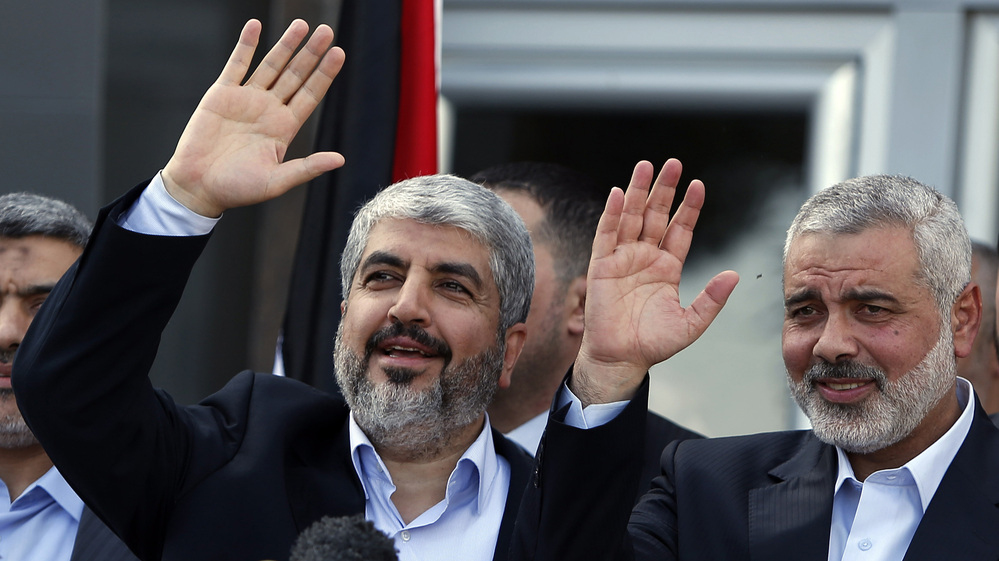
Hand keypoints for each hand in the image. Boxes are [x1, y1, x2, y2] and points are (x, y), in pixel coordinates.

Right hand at [162, 19, 345, 216]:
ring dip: (285, 45)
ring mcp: (246, 99)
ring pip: (271, 65)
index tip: (338, 54)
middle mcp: (269, 109)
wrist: (198, 186)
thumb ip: (307, 168)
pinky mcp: (222, 94)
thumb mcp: (276, 181)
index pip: (310, 95)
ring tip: (302, 24)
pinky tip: (256, 26)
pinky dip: (246, 45)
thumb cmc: (237, 189)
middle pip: (295, 75)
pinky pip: (237, 64)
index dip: (324, 74)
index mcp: (284, 128)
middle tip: (327, 31)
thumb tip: (340, 160)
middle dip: (311, 54)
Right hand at [571, 159, 739, 405]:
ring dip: (638, 192)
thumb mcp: (690, 323)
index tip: (698, 185)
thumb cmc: (653, 344)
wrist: (621, 359)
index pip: (680, 229)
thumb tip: (734, 275)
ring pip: (632, 218)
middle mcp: (645, 257)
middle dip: (664, 189)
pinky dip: (613, 214)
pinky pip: (607, 234)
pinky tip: (620, 194)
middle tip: (673, 163)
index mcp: (667, 267)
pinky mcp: (601, 266)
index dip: (689, 207)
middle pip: (656, 215)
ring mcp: (622, 259)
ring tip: (645, 166)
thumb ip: (711, 299)